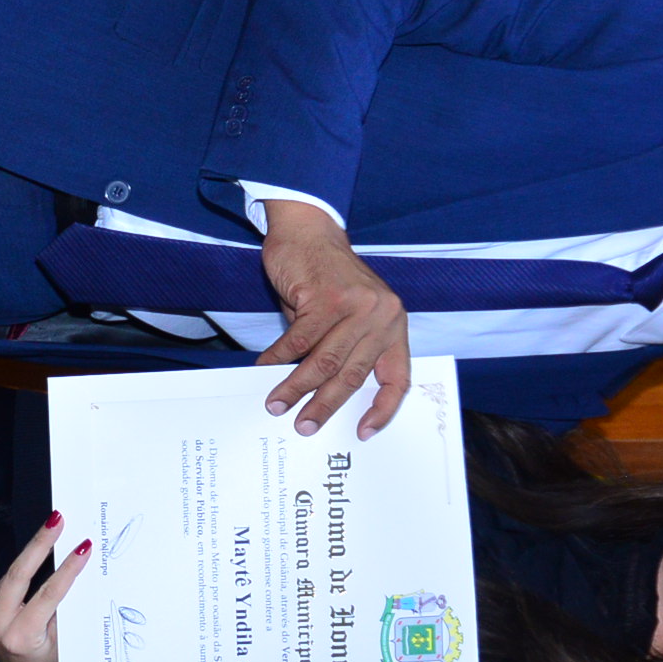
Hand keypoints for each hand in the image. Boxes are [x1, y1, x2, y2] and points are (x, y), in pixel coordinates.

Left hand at [0, 515, 91, 661]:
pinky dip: (24, 566)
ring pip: (11, 575)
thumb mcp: (65, 642)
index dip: (66, 569)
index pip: (46, 595)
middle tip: (58, 519)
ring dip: (32, 550)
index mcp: (19, 638)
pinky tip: (40, 549)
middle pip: (18, 575)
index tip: (83, 547)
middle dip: (39, 544)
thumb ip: (65, 608)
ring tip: (53, 527)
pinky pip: (7, 583)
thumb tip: (74, 568)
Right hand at [253, 200, 410, 438]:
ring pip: (325, 361)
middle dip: (325, 406)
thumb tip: (321, 396)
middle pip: (353, 374)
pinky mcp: (328, 298)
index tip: (363, 431)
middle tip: (304, 427)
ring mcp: (358, 306)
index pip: (398, 377)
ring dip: (296, 387)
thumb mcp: (347, 316)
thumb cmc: (326, 277)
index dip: (383, 408)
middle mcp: (383, 316)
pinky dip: (279, 359)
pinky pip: (299, 340)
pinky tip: (264, 369)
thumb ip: (344, 349)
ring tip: (277, 404)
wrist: (309, 230)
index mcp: (394, 324)